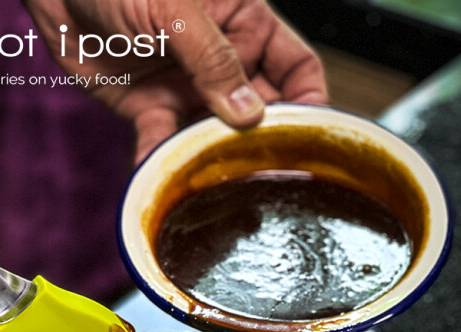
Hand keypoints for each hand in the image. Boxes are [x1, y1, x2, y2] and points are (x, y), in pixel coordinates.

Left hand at [26, 0, 327, 161]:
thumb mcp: (175, 9)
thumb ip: (213, 60)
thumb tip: (250, 112)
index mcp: (244, 22)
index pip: (296, 67)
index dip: (308, 103)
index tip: (309, 140)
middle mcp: (222, 59)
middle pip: (259, 111)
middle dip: (262, 145)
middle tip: (262, 176)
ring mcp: (188, 86)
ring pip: (215, 135)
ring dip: (215, 160)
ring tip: (217, 185)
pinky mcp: (151, 107)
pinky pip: (164, 142)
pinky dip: (162, 160)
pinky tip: (161, 173)